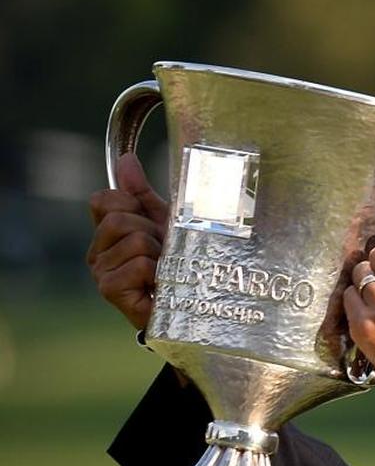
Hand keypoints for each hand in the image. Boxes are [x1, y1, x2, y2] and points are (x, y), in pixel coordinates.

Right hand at [86, 153, 168, 330]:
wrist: (188, 306)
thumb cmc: (176, 265)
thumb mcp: (163, 223)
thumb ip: (142, 193)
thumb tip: (126, 159)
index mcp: (105, 234)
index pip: (103, 199)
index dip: (133, 205)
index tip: (150, 224)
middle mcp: (96, 252)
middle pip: (119, 218)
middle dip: (152, 232)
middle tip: (163, 253)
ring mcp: (101, 272)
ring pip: (134, 241)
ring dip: (160, 255)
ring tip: (165, 270)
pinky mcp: (110, 290)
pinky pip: (138, 264)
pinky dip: (158, 272)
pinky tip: (160, 285)